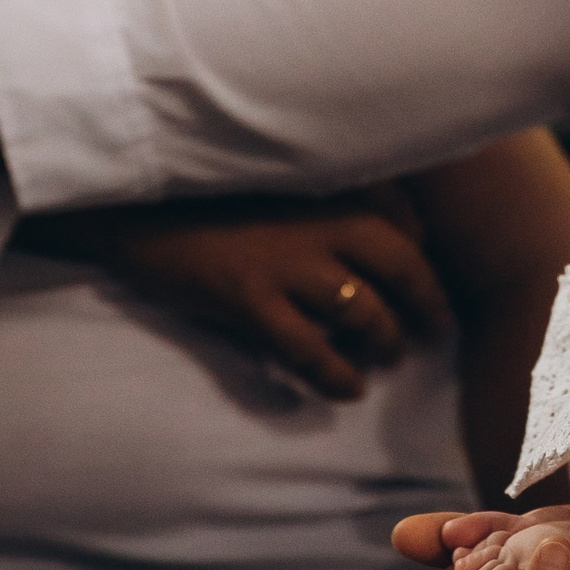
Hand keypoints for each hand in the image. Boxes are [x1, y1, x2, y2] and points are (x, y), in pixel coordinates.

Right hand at [21, 193, 456, 400]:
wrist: (132, 202)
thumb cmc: (206, 192)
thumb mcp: (277, 182)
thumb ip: (324, 200)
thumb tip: (382, 232)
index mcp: (326, 182)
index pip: (404, 219)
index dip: (425, 256)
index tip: (430, 278)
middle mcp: (318, 217)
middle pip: (402, 264)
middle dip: (427, 301)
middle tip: (437, 327)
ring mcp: (285, 259)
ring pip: (364, 311)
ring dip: (385, 341)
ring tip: (389, 357)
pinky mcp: (250, 296)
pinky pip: (309, 349)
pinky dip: (337, 375)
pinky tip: (347, 388)